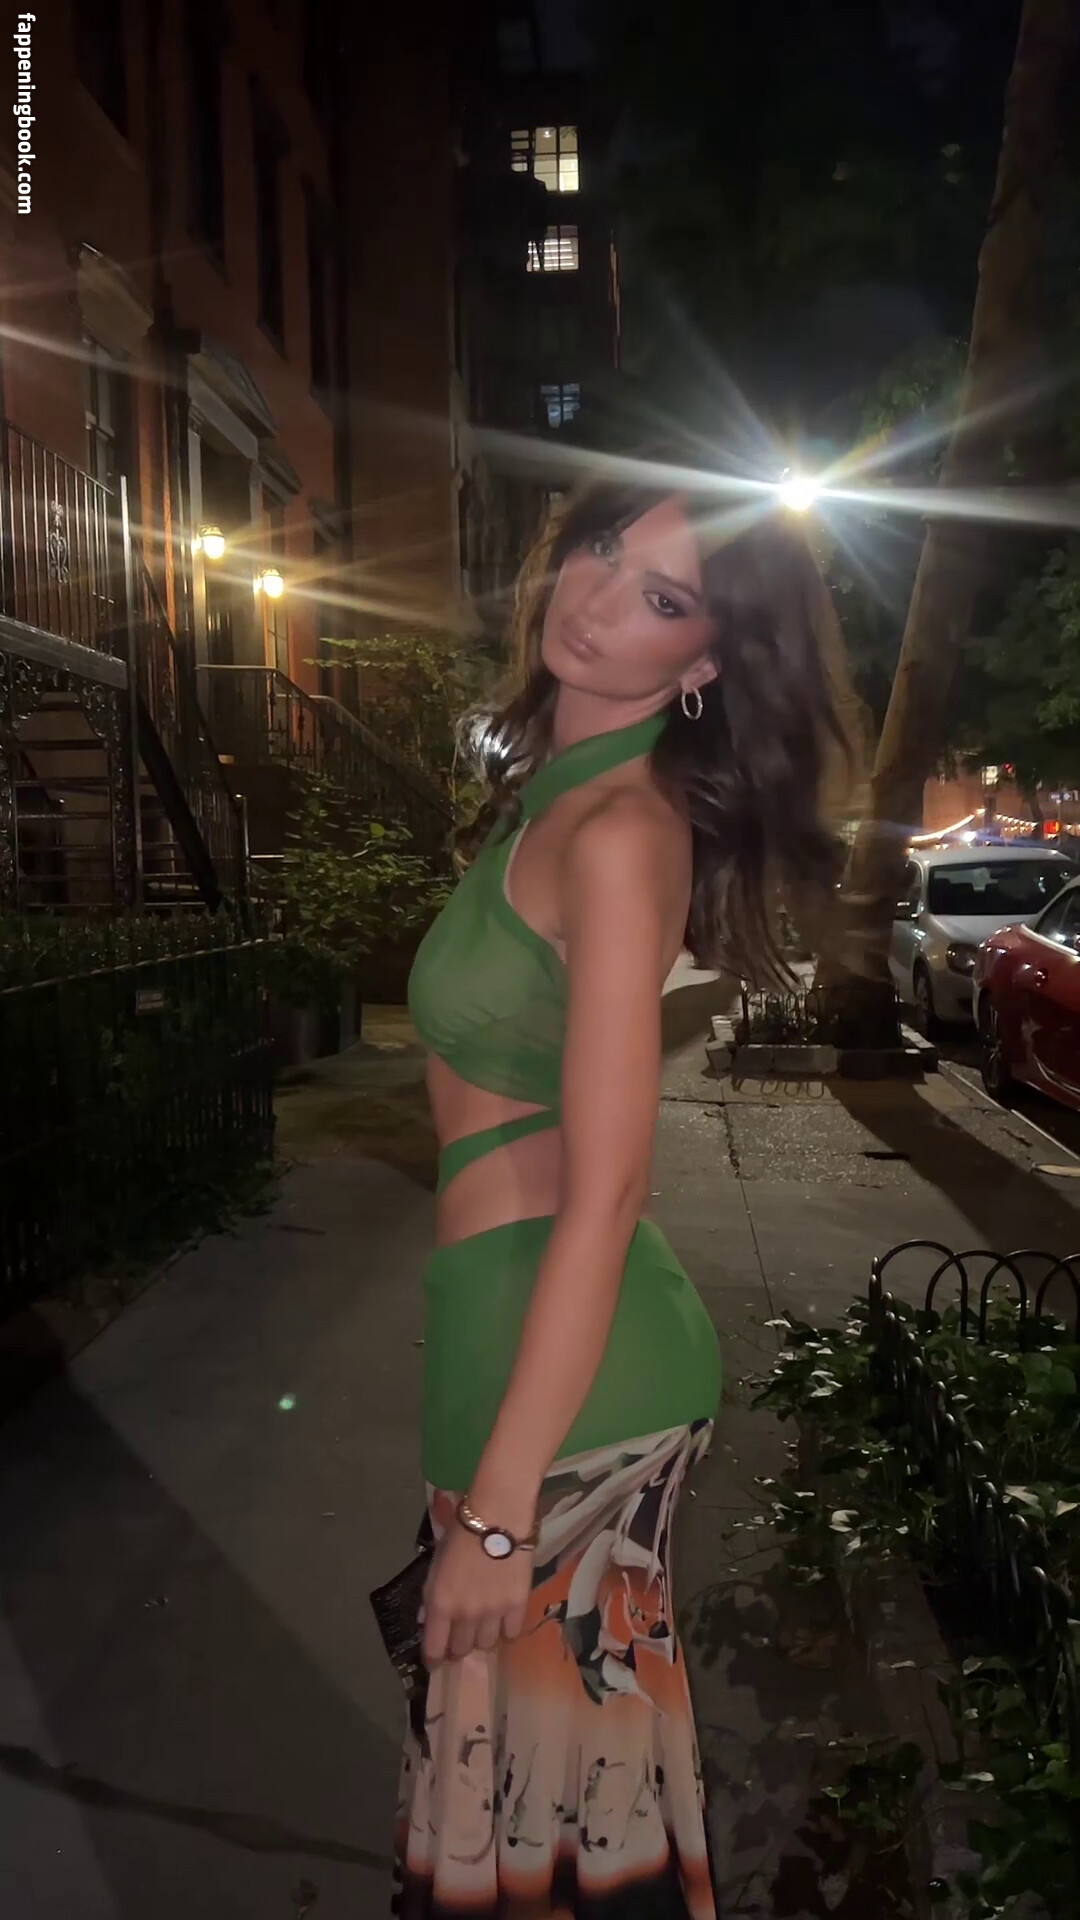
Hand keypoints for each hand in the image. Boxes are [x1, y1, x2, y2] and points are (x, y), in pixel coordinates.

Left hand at [421, 1521, 532, 1664]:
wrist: (498, 1517)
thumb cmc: (461, 1534)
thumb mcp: (436, 1564)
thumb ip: (432, 1595)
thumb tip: (428, 1619)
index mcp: (440, 1603)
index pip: (434, 1648)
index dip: (434, 1659)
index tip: (436, 1660)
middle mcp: (465, 1614)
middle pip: (462, 1650)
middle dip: (459, 1647)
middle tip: (461, 1637)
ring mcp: (493, 1613)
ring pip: (486, 1644)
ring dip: (482, 1637)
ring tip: (484, 1624)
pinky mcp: (517, 1606)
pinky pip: (511, 1633)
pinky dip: (506, 1630)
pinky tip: (504, 1619)